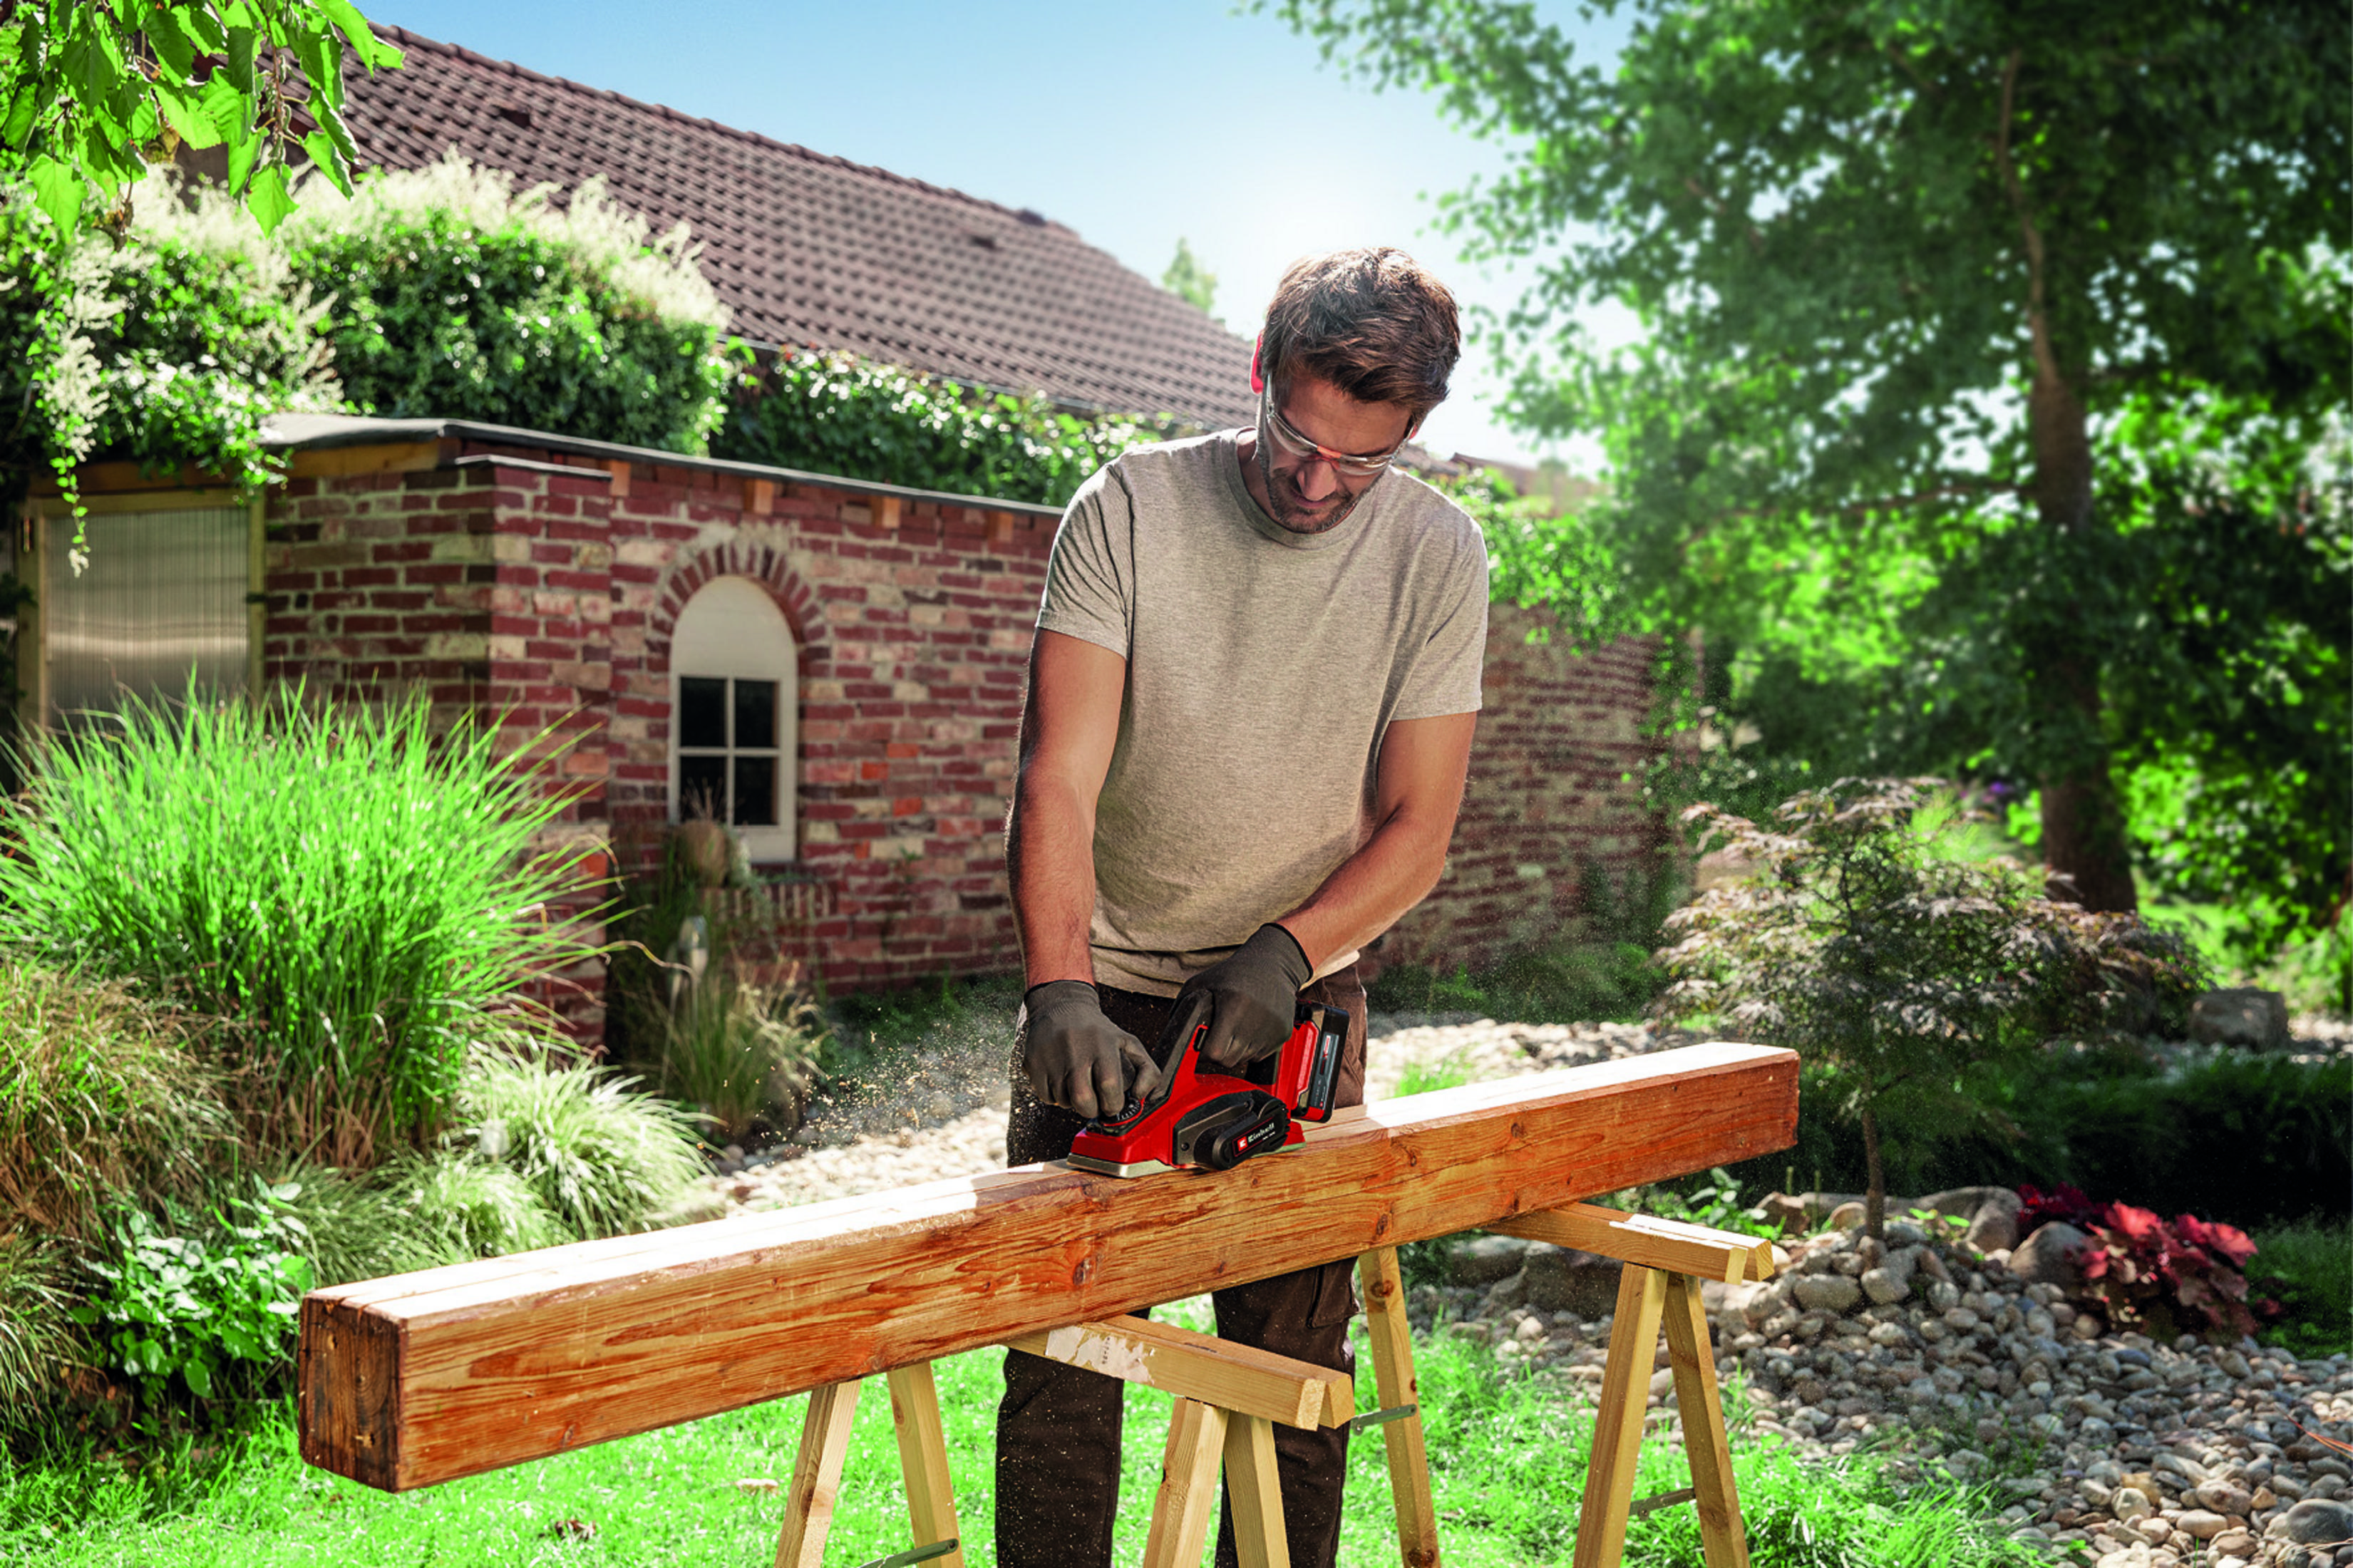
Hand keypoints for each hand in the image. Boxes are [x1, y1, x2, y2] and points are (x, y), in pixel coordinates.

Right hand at [1020, 980, 1160, 1119]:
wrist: (1061, 1006)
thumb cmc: (1098, 1031)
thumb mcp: (1128, 1042)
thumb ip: (1147, 1070)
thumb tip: (1141, 1097)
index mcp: (1103, 1045)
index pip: (1109, 1087)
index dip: (1113, 1104)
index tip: (1113, 1104)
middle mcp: (1076, 1050)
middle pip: (1083, 1101)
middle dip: (1092, 1111)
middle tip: (1095, 1104)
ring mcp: (1052, 1057)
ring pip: (1064, 1102)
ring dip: (1074, 1102)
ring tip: (1078, 1084)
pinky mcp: (1033, 1063)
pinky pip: (1046, 1098)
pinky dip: (1056, 1097)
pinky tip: (1062, 1080)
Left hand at [1179, 923, 1312, 1069]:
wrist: (1273, 964)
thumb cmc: (1234, 973)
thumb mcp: (1201, 983)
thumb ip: (1182, 1009)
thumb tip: (1172, 1037)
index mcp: (1234, 1005)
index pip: (1215, 1052)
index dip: (1205, 1052)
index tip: (1203, 1043)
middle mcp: (1256, 1019)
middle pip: (1229, 1060)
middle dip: (1219, 1052)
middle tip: (1217, 1036)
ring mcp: (1272, 1029)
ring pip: (1244, 1060)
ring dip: (1236, 1051)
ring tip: (1235, 1028)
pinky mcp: (1283, 1035)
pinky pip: (1260, 1056)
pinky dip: (1252, 1048)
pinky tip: (1249, 1029)